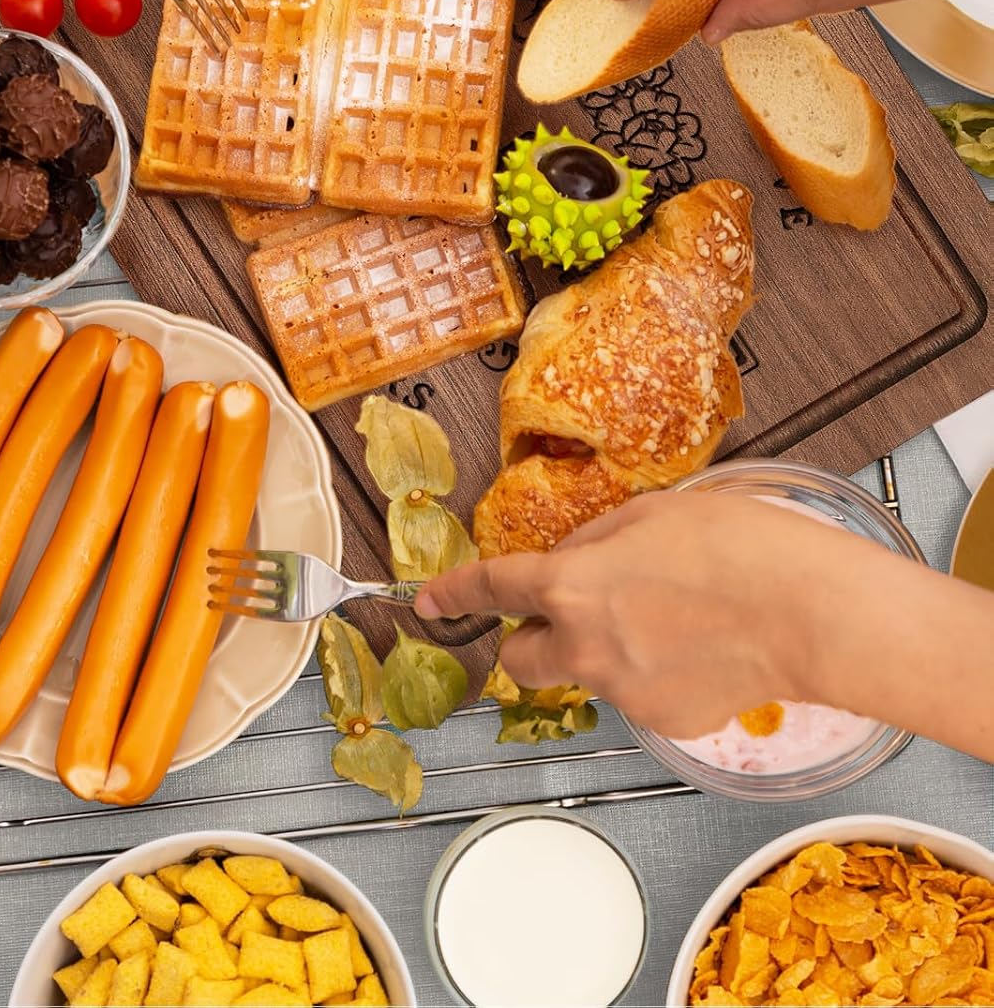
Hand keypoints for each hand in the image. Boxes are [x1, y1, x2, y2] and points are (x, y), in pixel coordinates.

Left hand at [414, 491, 879, 737]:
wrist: (809, 613)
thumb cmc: (738, 546)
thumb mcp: (651, 512)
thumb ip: (596, 539)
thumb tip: (577, 558)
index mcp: (570, 586)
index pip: (491, 589)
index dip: (452, 594)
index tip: (427, 603)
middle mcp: (584, 646)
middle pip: (519, 661)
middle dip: (530, 639)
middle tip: (572, 613)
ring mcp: (622, 692)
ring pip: (586, 675)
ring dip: (601, 652)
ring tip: (670, 621)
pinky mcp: (662, 722)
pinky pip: (636, 697)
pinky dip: (651, 677)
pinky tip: (697, 650)